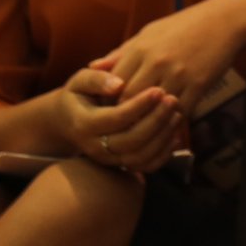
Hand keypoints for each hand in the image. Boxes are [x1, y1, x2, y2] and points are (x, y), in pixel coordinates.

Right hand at [55, 64, 181, 173]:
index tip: (158, 90)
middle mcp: (94, 146)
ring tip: (177, 114)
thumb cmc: (79, 94)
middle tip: (173, 100)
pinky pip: (144, 166)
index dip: (139, 106)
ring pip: (139, 156)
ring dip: (162, 137)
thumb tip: (119, 84)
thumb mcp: (81, 80)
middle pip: (130, 140)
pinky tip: (176, 135)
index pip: (116, 118)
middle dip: (156, 121)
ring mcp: (107, 158)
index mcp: (85, 124)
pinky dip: (163, 155)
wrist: (68, 120)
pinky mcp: (119, 164)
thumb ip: (97, 78)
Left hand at [97, 0, 244, 119]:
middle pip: (130, 100)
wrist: (225, 20)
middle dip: (124, 115)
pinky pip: (179, 111)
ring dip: (147, 121)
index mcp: (141, 49)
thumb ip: (120, 52)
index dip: (108, 101)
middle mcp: (157, 62)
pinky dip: (171, 120)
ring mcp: (179, 74)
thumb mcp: (149, 32)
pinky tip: (167, 124)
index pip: (114, 84)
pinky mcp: (199, 84)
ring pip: (154, 110)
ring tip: (142, 130)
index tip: (107, 110)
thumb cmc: (184, 25)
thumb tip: (92, 67)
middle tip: (122, 125)